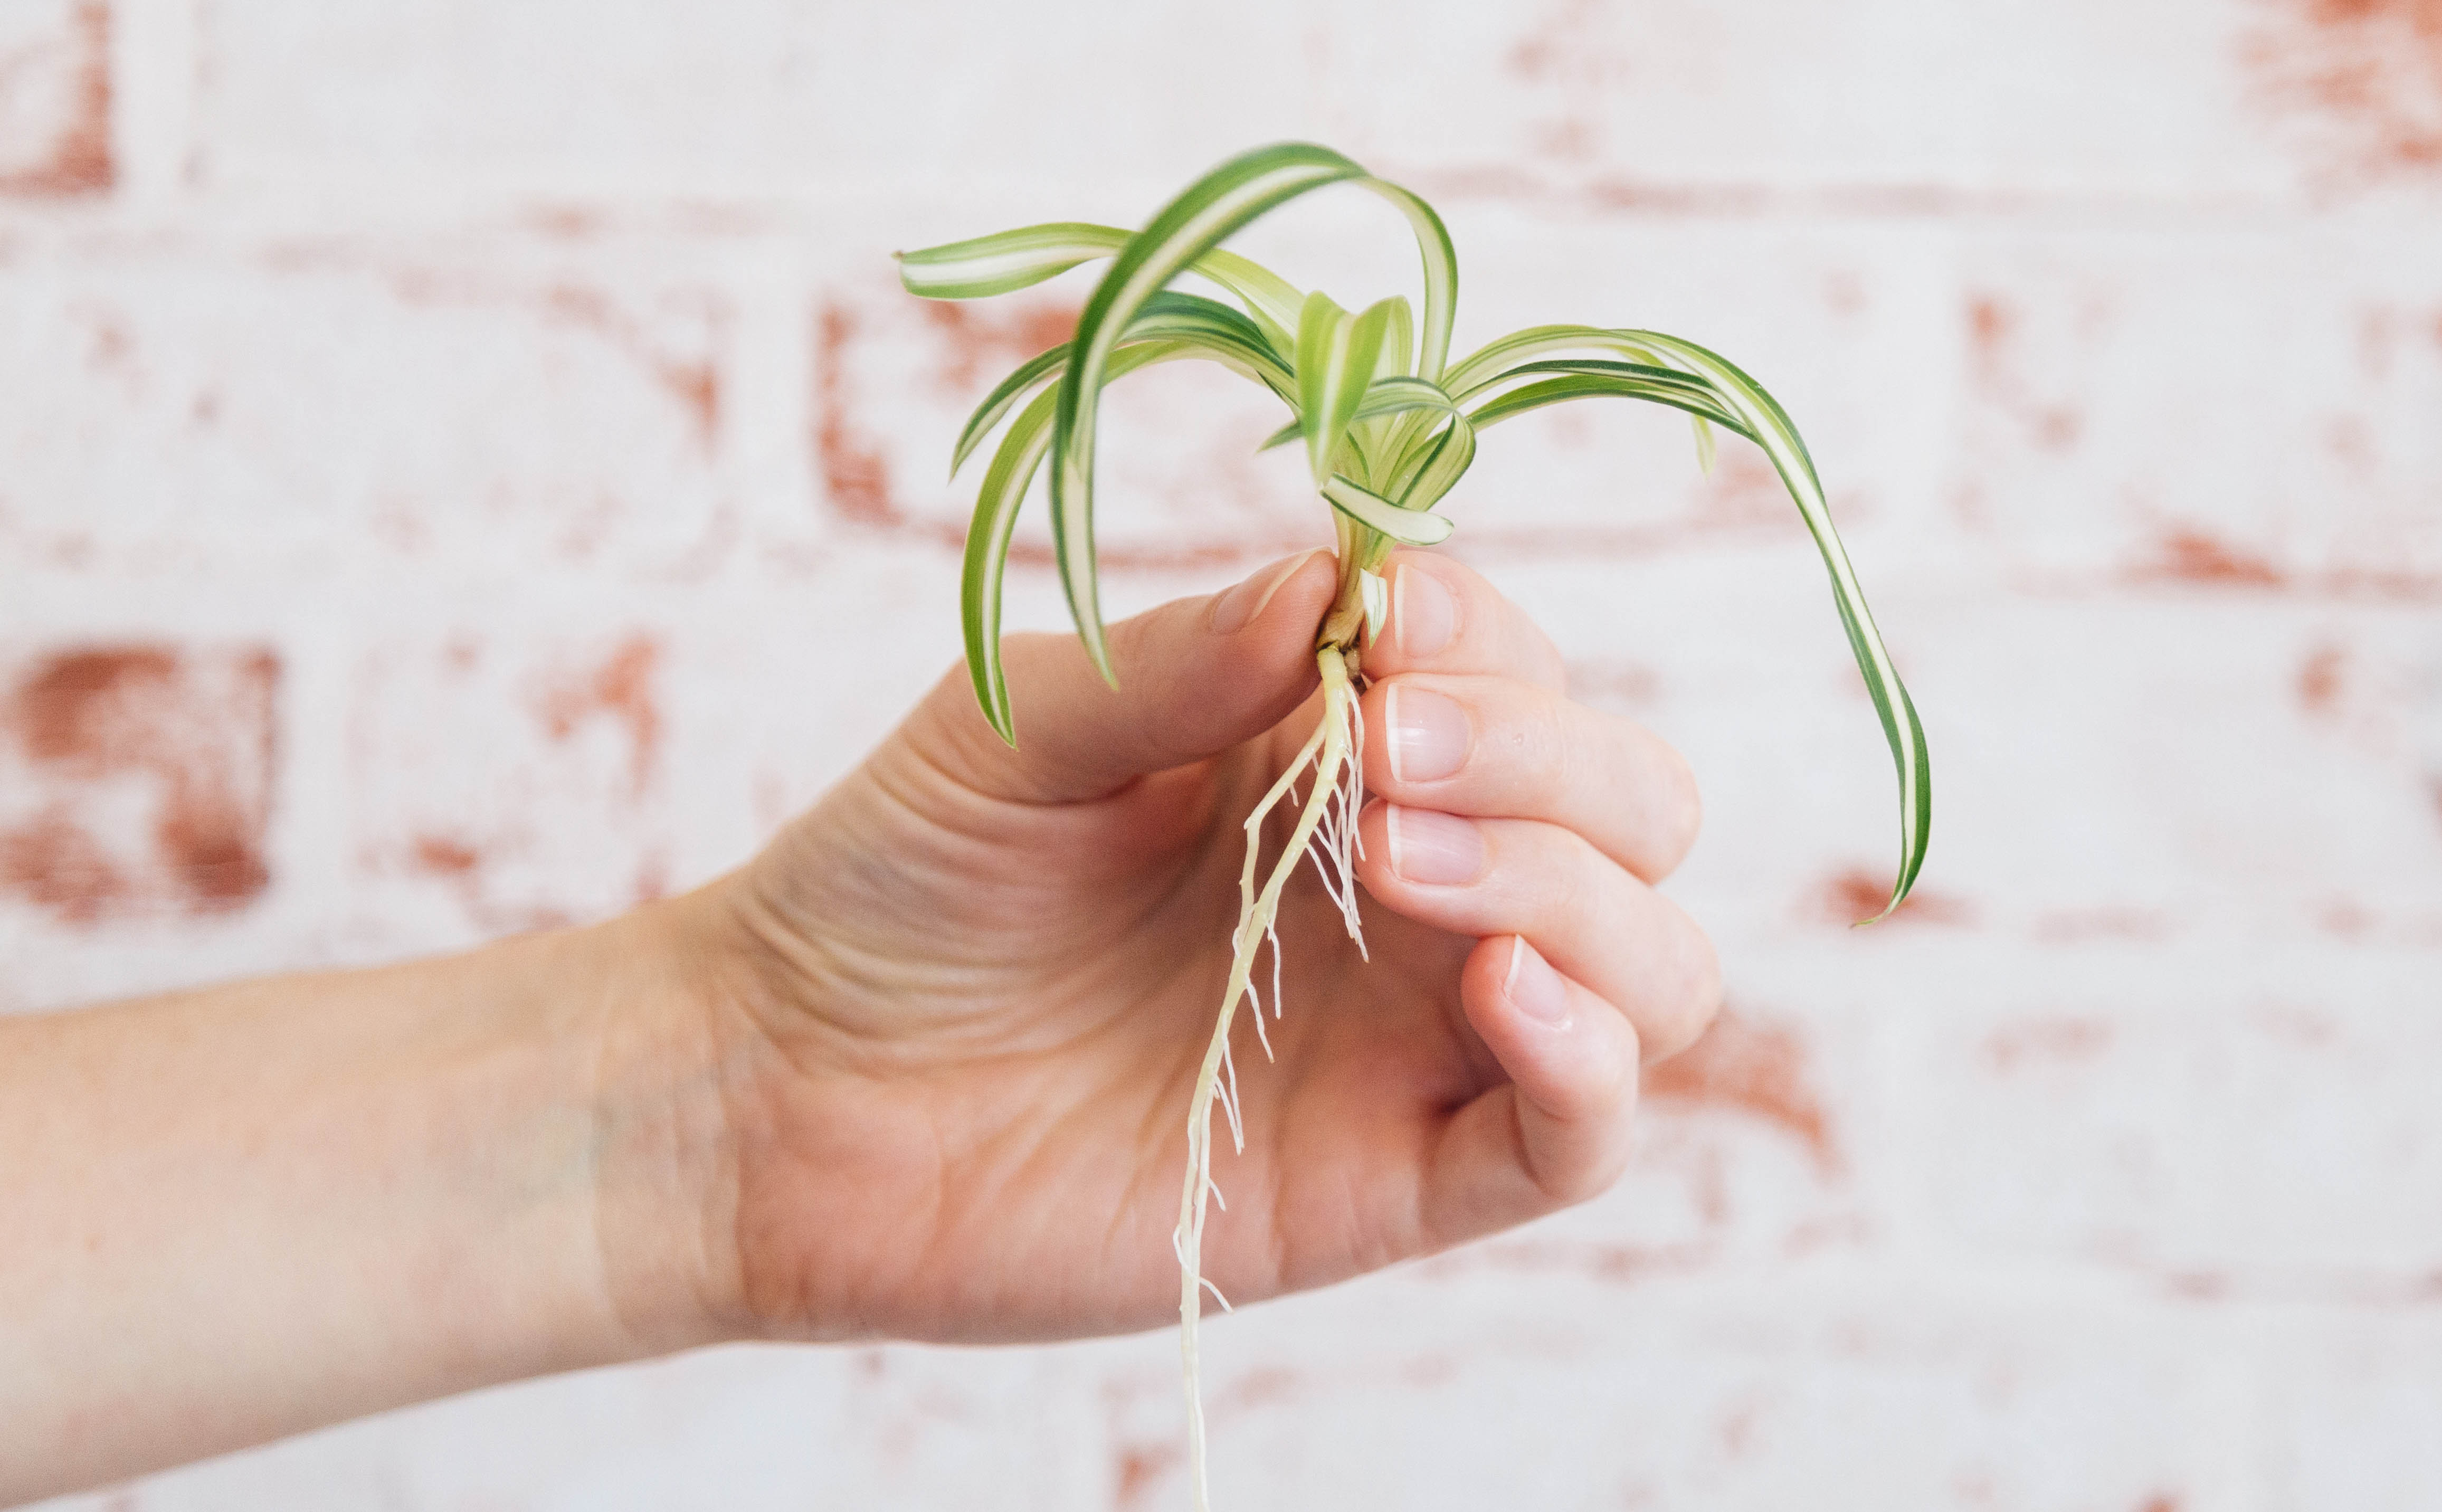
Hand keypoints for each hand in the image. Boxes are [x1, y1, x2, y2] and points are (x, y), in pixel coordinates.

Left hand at [673, 549, 1717, 1343]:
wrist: (782, 1089)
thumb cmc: (898, 884)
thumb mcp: (1021, 729)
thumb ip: (1191, 659)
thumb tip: (1343, 584)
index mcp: (1342, 757)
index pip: (1518, 671)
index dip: (1484, 637)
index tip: (1378, 628)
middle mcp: (1412, 891)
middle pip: (1632, 808)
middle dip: (1545, 758)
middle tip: (1379, 759)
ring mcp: (1416, 1040)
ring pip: (1649, 964)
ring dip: (1573, 888)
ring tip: (1393, 863)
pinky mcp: (1393, 1181)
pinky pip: (1580, 1137)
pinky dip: (1592, 1058)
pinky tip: (1502, 986)